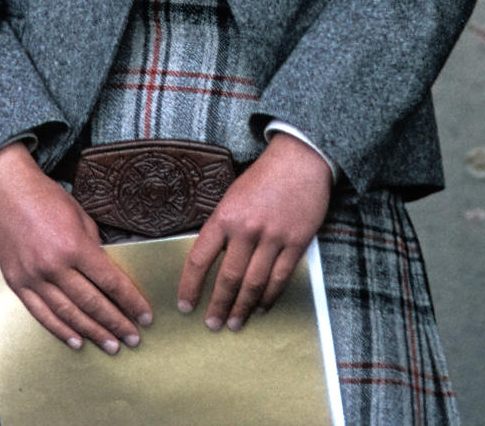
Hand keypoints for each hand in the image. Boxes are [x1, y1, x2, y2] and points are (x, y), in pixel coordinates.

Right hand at [0, 141, 152, 352]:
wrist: (5, 191)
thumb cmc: (45, 197)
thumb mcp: (79, 214)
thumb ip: (93, 245)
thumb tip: (105, 271)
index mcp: (74, 245)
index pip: (110, 281)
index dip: (130, 301)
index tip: (144, 316)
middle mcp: (54, 266)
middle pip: (92, 303)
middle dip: (116, 323)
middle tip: (133, 338)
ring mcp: (33, 277)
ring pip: (68, 314)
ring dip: (93, 332)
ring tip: (111, 345)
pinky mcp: (17, 283)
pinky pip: (41, 314)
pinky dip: (60, 331)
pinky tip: (77, 341)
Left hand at [176, 132, 331, 331]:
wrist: (299, 160)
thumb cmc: (263, 177)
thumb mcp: (232, 196)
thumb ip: (222, 226)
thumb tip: (211, 260)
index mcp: (224, 216)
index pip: (199, 258)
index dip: (190, 286)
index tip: (185, 306)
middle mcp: (246, 229)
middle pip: (228, 278)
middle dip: (218, 305)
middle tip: (212, 324)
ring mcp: (273, 237)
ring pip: (254, 284)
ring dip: (243, 308)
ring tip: (235, 322)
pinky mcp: (296, 243)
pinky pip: (279, 278)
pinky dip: (269, 297)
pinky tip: (261, 307)